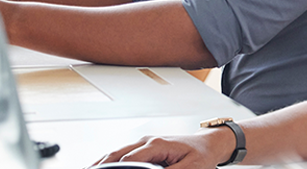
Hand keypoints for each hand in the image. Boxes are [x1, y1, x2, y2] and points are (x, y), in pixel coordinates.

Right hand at [91, 131, 226, 168]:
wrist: (208, 144)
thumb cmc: (201, 155)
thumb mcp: (191, 168)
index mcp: (157, 144)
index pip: (129, 159)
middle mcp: (146, 141)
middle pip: (116, 154)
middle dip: (100, 166)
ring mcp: (143, 143)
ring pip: (115, 154)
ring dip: (100, 164)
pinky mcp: (143, 148)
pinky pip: (121, 155)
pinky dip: (108, 162)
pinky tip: (99, 168)